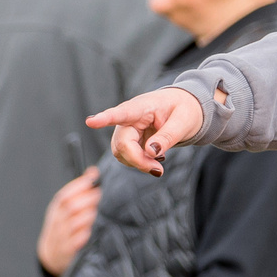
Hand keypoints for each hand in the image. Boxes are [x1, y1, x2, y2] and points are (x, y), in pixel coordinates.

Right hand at [37, 166, 100, 275]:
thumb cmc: (63, 227)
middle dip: (87, 199)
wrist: (51, 255)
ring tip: (97, 211)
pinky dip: (84, 234)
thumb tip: (93, 171)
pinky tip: (92, 229)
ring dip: (88, 215)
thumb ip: (80, 191)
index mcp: (56, 209)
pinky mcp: (67, 250)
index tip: (93, 178)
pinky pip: (75, 242)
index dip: (79, 185)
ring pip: (74, 223)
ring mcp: (61, 236)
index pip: (65, 194)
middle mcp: (57, 221)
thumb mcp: (66, 209)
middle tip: (100, 194)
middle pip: (70, 206)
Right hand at [87, 86, 205, 175]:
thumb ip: (167, 137)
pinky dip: (139, 162)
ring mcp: (127, 128)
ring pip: (120, 152)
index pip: (122, 112)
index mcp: (143, 106)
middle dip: (137, 160)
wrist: (185, 108)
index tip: (90, 121)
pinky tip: (154, 158)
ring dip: (137, 163)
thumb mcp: (184, 122)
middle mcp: (130, 117)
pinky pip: (126, 155)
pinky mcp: (129, 138)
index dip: (105, 118)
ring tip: (158, 164)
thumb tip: (150, 152)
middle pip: (121, 142)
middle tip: (158, 170)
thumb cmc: (185, 109)